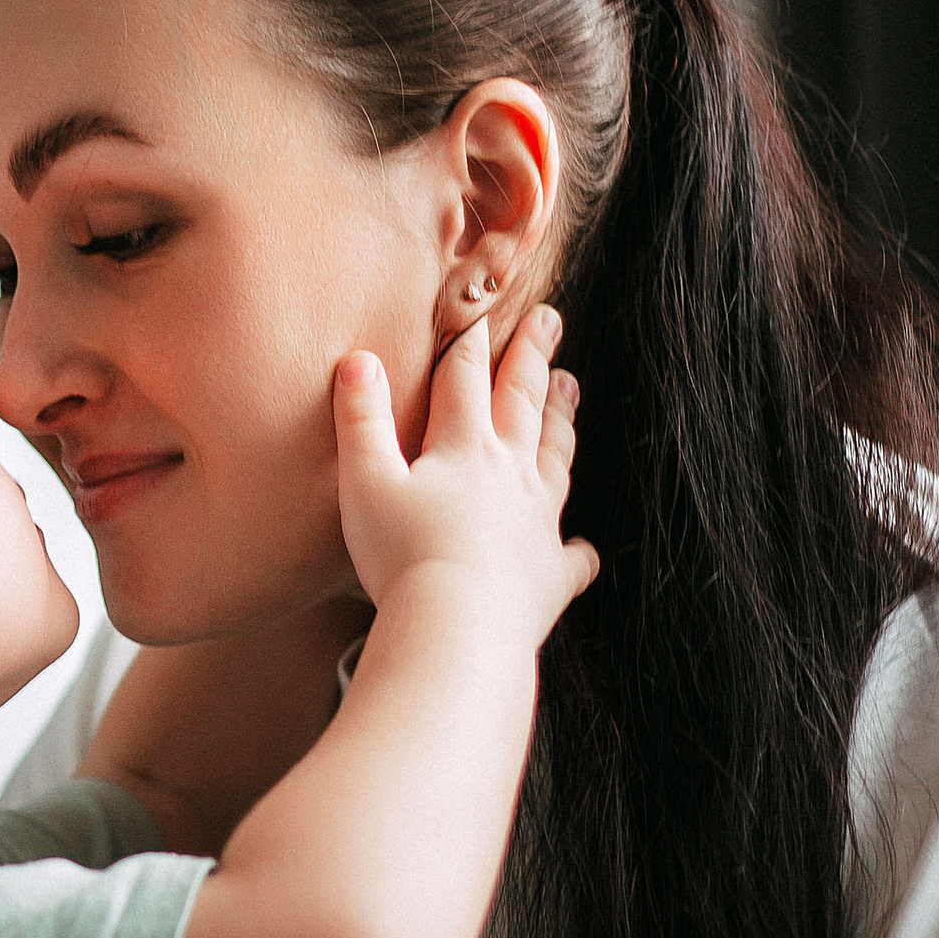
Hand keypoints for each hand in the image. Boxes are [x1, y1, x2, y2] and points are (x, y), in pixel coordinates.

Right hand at [334, 306, 593, 642]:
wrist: (458, 631)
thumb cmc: (402, 557)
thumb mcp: (365, 482)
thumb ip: (361, 420)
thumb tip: (358, 360)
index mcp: (465, 449)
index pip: (466, 378)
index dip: (469, 339)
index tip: (480, 306)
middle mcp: (511, 476)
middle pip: (524, 403)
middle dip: (533, 357)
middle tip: (551, 319)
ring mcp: (538, 524)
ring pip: (556, 460)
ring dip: (561, 422)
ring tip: (570, 391)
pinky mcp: (549, 576)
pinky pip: (571, 559)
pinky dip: (577, 551)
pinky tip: (581, 548)